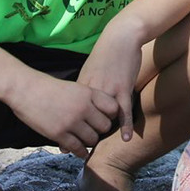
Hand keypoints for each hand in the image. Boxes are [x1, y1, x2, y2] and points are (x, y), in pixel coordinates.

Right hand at [8, 72, 117, 158]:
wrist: (25, 89)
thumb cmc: (49, 89)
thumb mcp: (74, 88)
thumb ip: (89, 99)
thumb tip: (103, 113)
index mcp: (88, 93)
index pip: (113, 108)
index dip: (111, 115)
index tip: (103, 118)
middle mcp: (83, 108)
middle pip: (105, 126)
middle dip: (100, 130)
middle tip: (93, 132)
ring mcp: (71, 121)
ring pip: (93, 139)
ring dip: (90, 142)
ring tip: (84, 141)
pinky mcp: (59, 133)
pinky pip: (77, 148)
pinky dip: (80, 152)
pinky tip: (79, 151)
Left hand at [77, 21, 144, 141]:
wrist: (120, 38)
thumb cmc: (106, 54)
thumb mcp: (89, 70)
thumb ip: (84, 87)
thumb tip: (77, 102)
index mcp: (81, 87)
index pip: (72, 113)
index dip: (68, 129)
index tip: (64, 144)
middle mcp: (92, 91)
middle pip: (86, 119)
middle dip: (84, 136)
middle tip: (81, 152)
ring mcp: (108, 91)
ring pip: (104, 118)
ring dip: (104, 134)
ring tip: (101, 148)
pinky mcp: (123, 88)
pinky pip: (123, 111)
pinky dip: (125, 126)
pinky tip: (126, 138)